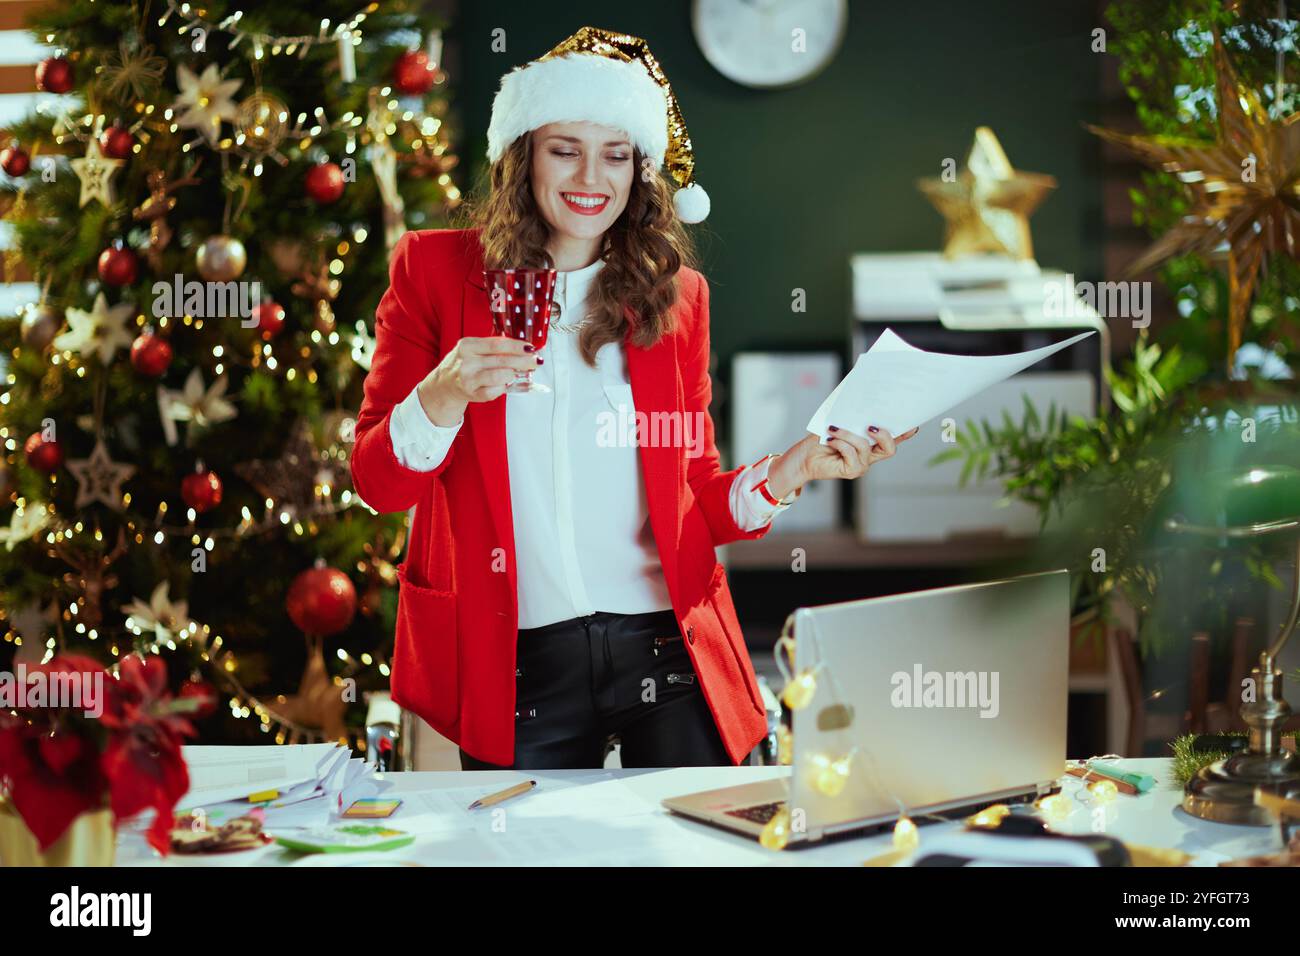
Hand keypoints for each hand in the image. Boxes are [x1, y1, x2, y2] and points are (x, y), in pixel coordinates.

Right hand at [416, 337, 540, 425]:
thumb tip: (523, 347)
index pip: (497, 344)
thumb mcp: (473, 349)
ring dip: (514, 375)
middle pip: (501, 360)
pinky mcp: (471, 393)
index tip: (531, 347)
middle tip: (535, 362)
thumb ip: (493, 347)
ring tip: (520, 373)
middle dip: (523, 361)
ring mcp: (468, 378)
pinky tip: (507, 384)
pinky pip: (494, 392)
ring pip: (499, 376)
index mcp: (468, 345)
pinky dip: (504, 388)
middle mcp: (466, 361)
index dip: (517, 346)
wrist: (444, 384)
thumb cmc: (464, 364)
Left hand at [766, 424, 919, 498]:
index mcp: (871, 442)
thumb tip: (860, 401)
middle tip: (871, 425)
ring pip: (865, 448)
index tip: (912, 423)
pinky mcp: (851, 471)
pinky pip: (852, 455)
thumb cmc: (822, 437)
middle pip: (890, 448)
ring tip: (835, 428)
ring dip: (849, 435)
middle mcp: (870, 455)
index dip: (905, 433)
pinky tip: (830, 438)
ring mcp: (862, 465)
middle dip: (884, 435)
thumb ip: (853, 416)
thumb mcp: (840, 422)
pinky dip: (841, 443)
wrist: (803, 457)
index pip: (894, 438)